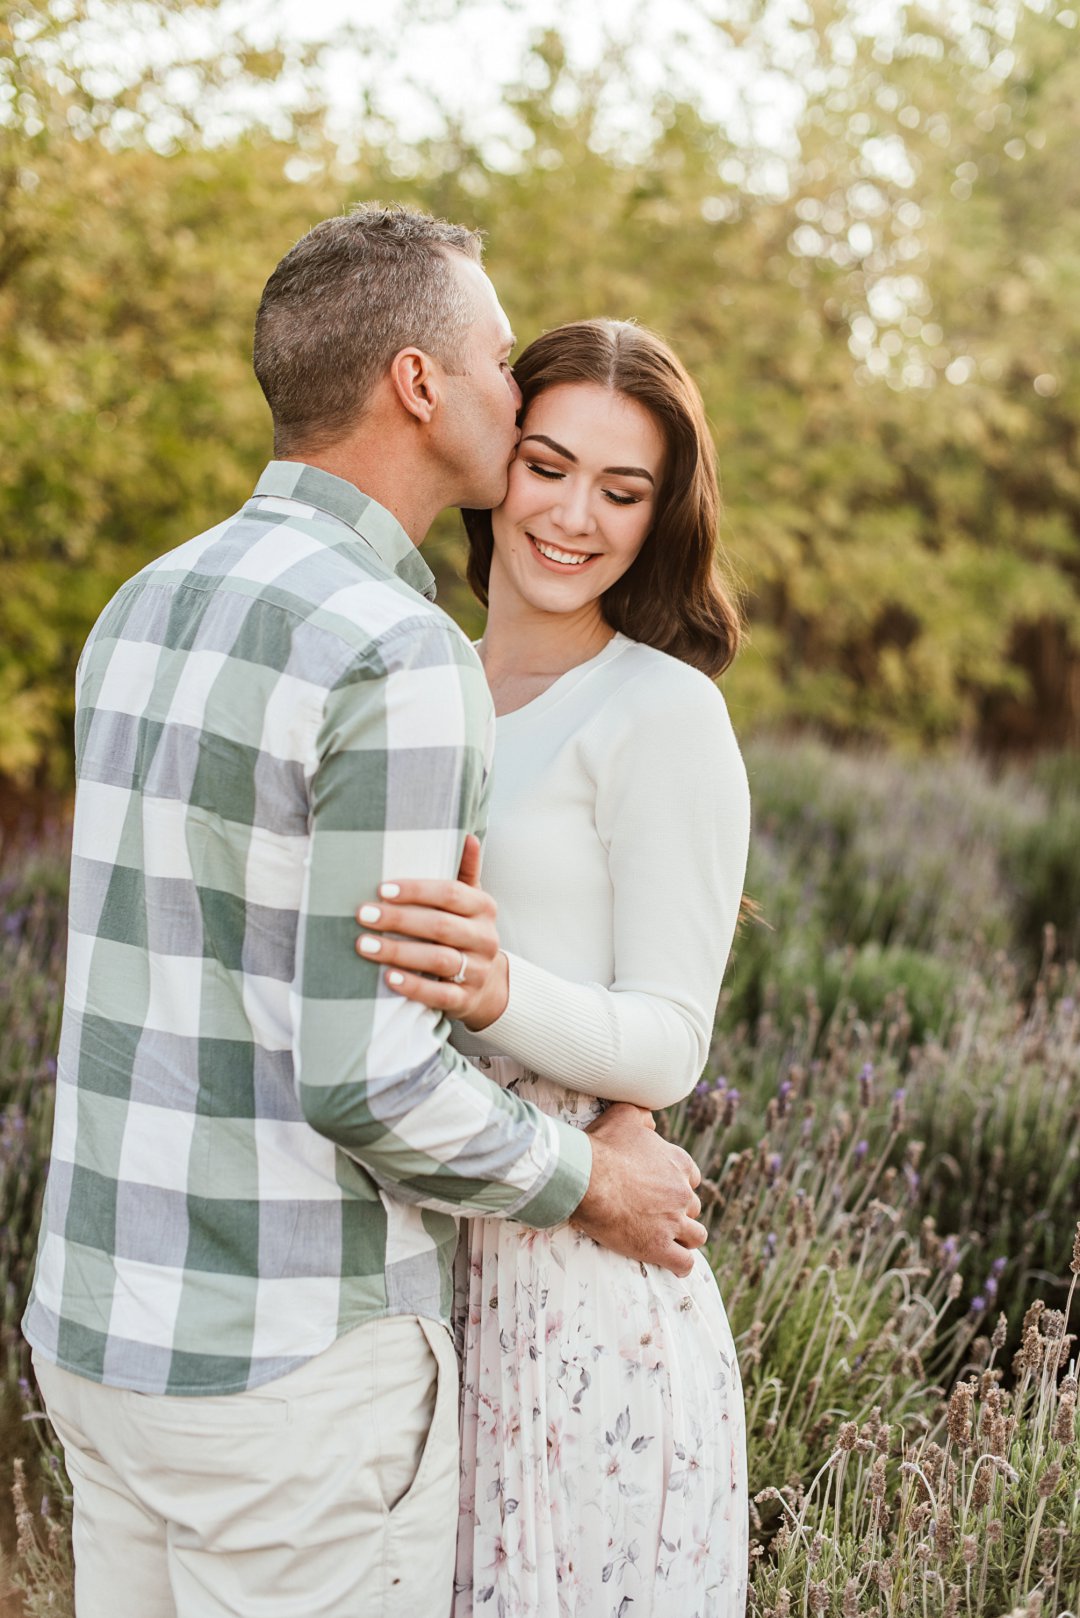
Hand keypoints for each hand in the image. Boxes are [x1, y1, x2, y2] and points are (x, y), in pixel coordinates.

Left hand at [355, 835, 509, 1030]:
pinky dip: (413, 985)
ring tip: (364, 945)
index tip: (381, 889)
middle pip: (440, 925)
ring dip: (398, 952)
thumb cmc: (465, 933)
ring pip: (438, 959)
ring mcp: (478, 971)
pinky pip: (439, 994)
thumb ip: (465, 871)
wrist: (488, 986)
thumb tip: (468, 836)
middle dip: (399, 919)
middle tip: (363, 914)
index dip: (416, 890)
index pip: (450, 893)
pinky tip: (388, 978)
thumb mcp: (470, 902)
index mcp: (483, 907)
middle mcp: (485, 938)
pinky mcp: (466, 999)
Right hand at [572, 1103, 705, 1277]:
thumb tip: (651, 1123)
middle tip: (659, 1215)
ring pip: (696, 1236)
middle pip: (693, 1207)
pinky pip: (684, 1263)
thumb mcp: (624, 1115)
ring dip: (686, 1238)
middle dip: (680, 1211)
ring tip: (670, 1240)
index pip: (692, 1178)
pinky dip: (680, 1265)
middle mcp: (681, 1193)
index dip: (678, 1185)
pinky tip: (672, 1264)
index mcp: (678, 1163)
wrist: (585, 1178)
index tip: (662, 1190)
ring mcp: (673, 1222)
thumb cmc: (601, 1146)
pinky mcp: (658, 1247)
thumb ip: (643, 1117)